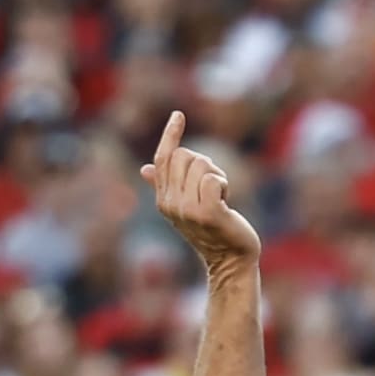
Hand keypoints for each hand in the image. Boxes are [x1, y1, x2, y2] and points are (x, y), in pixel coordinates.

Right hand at [141, 110, 261, 270]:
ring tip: (220, 198)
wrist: (230, 260)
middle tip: (213, 189)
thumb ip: (165, 185)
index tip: (179, 115)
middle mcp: (170, 204)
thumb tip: (145, 169)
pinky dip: (224, 185)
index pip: (163, 159)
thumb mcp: (185, 205)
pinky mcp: (207, 214)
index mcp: (163, 200)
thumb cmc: (212, 230)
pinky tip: (226, 202)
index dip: (171, 135)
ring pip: (201, 165)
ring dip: (217, 176)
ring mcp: (187, 210)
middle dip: (205, 165)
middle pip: (184, 156)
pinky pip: (213, 179)